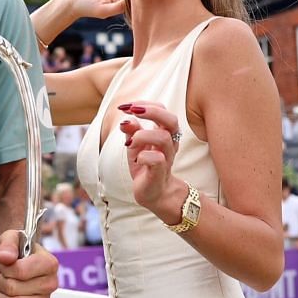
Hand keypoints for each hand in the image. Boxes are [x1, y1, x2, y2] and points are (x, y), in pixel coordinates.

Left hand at [0, 228, 58, 297]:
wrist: (13, 262)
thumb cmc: (14, 250)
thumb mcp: (9, 238)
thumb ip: (8, 244)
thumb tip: (6, 257)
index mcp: (49, 263)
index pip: (22, 272)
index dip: (7, 269)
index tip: (6, 264)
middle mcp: (50, 284)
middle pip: (15, 290)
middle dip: (1, 282)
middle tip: (2, 276)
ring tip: (1, 288)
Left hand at [118, 100, 185, 217]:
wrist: (153, 192)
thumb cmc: (145, 165)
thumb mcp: (134, 145)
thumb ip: (131, 131)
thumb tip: (125, 119)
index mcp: (164, 132)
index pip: (162, 109)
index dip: (144, 104)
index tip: (125, 106)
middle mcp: (170, 142)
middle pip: (171, 119)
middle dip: (152, 111)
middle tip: (132, 111)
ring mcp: (167, 157)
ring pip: (163, 138)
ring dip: (142, 135)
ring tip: (130, 143)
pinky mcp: (161, 172)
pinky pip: (157, 159)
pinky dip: (143, 156)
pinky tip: (136, 159)